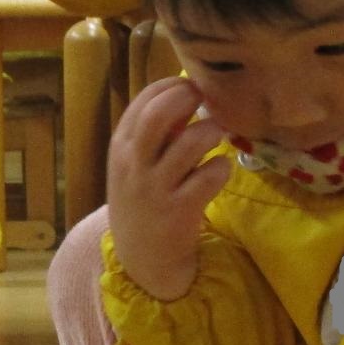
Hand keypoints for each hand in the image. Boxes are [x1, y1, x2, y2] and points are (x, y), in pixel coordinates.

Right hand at [107, 77, 231, 300]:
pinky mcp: (180, 210)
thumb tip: (187, 91)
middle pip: (158, 115)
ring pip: (190, 143)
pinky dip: (222, 167)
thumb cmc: (144, 200)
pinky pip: (210, 176)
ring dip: (212, 131)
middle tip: (205, 101)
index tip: (190, 88)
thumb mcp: (134, 164)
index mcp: (122, 146)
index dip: (172, 86)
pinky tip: (219, 170)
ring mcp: (156, 188)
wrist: (142, 258)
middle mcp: (135, 163)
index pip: (144, 100)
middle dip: (187, 98)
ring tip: (218, 135)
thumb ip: (154, 132)